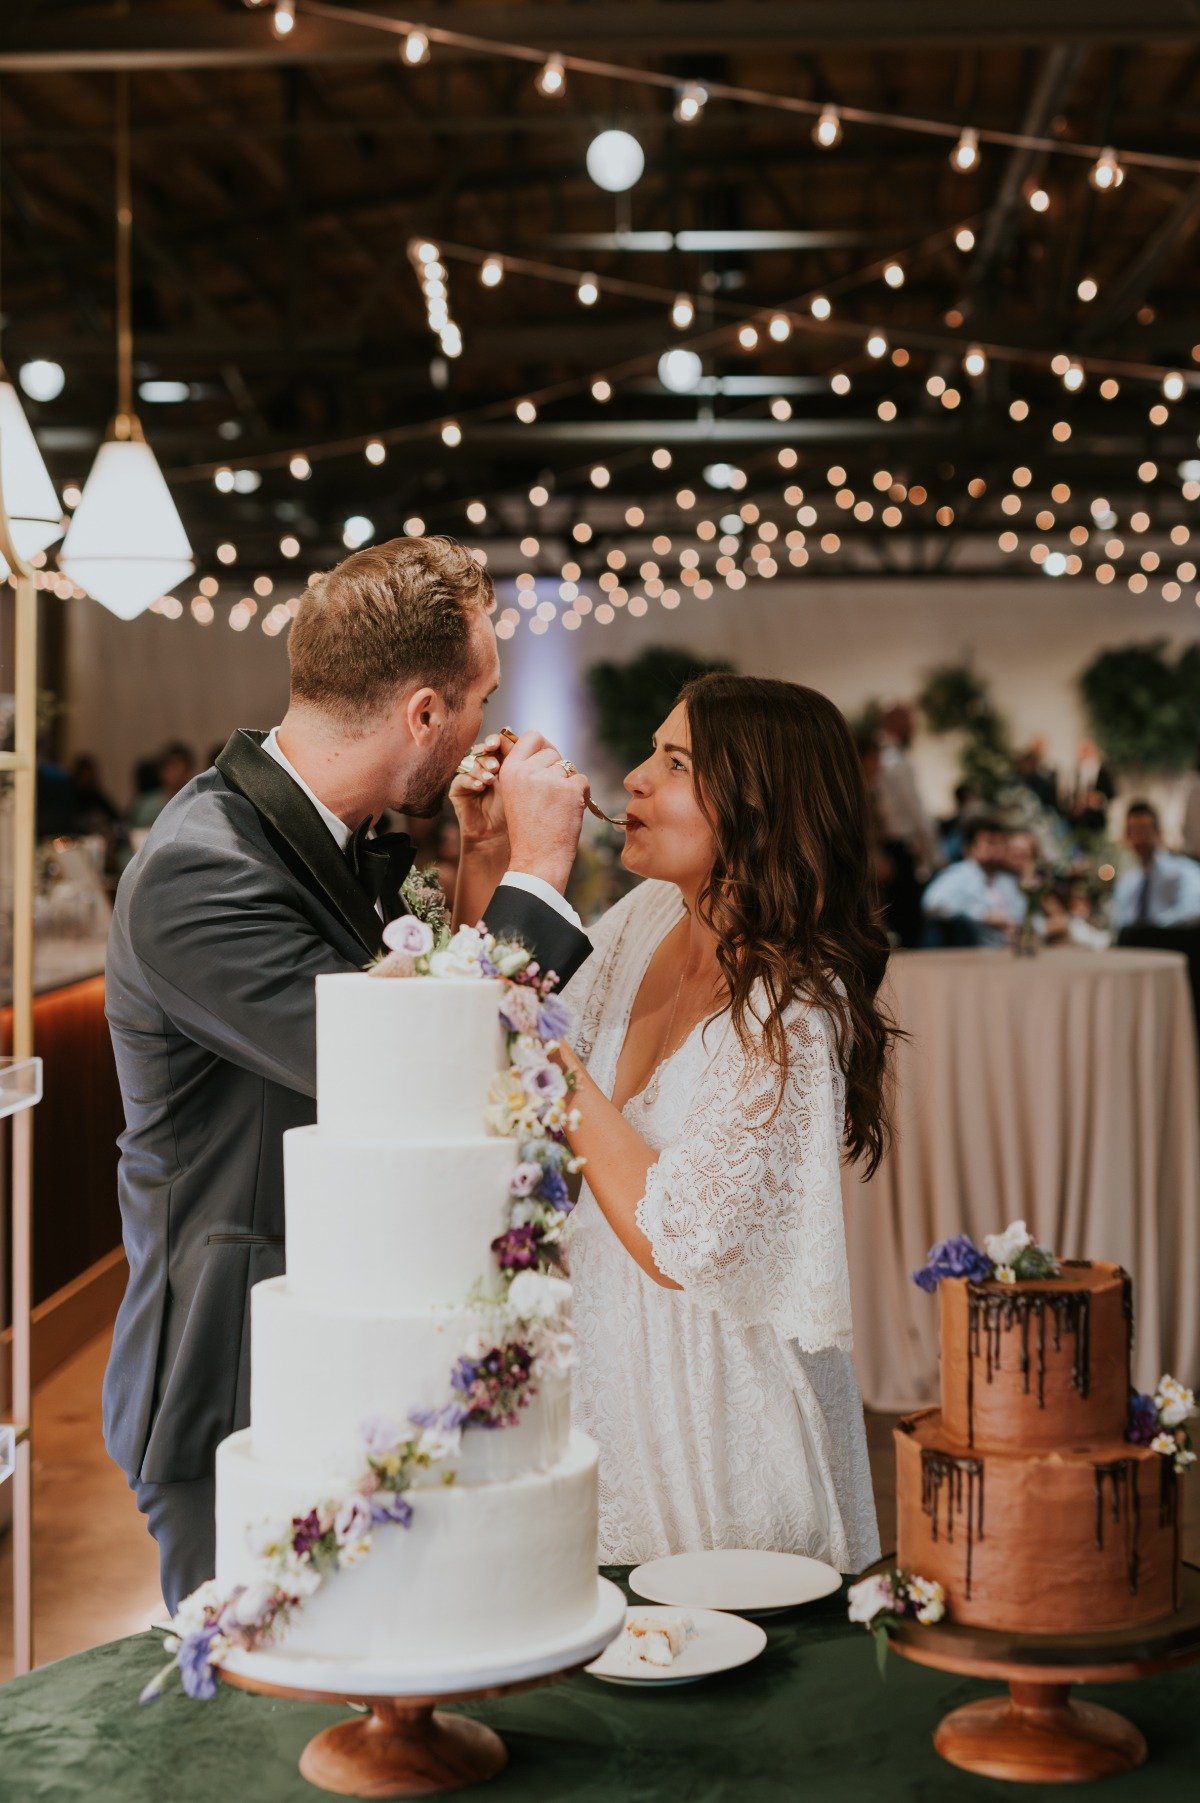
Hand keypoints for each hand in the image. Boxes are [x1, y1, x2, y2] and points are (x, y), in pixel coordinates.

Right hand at [449, 735, 507, 856]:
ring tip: (491, 778)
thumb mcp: (517, 783)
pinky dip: (471, 780)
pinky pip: (460, 779)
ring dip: (481, 768)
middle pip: (481, 751)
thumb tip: (513, 732)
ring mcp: (469, 777)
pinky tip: (480, 786)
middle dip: (488, 754)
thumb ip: (516, 760)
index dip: (495, 741)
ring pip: (471, 763)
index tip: (498, 743)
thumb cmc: (513, 811)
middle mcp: (483, 767)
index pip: (495, 745)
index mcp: (499, 761)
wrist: (498, 836)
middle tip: (496, 764)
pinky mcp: (457, 789)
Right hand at [498, 731, 588, 894]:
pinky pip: (582, 780)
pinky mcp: (569, 790)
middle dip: (557, 771)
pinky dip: (581, 795)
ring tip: (556, 808)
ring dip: (568, 784)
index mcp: (510, 770)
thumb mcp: (516, 794)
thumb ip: (528, 770)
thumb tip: (551, 751)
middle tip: (550, 798)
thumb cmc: (528, 830)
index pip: (533, 736)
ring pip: (569, 767)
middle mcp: (527, 770)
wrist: (537, 859)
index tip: (546, 763)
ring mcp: (548, 779)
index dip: (543, 747)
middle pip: (553, 753)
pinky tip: (568, 812)